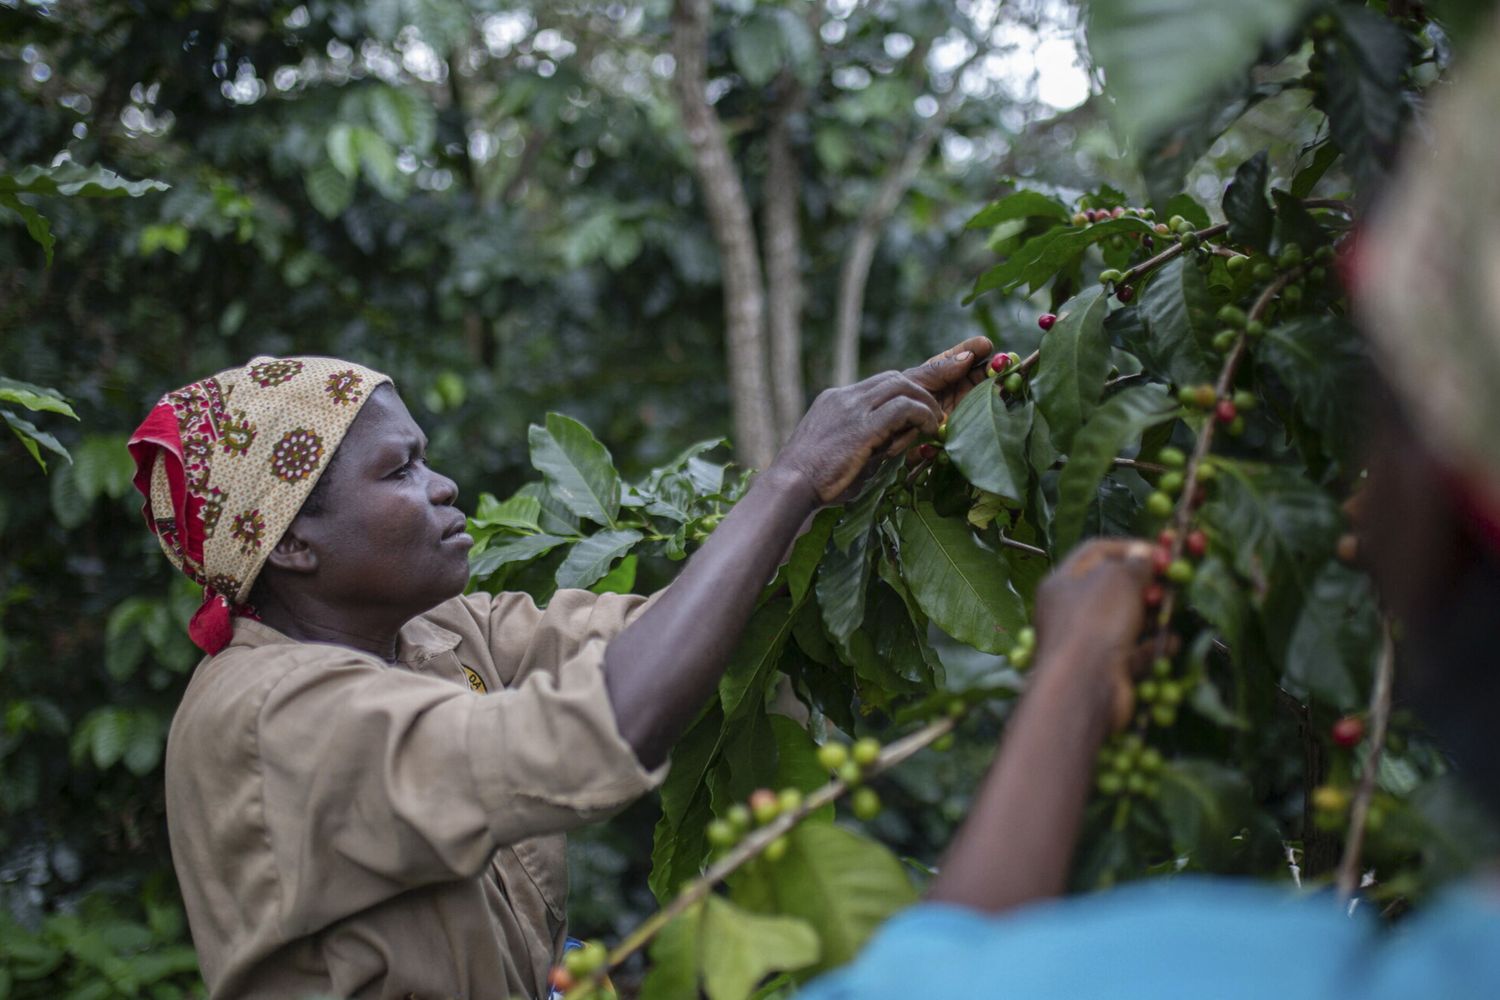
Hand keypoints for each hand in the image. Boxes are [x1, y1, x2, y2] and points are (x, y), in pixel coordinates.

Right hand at [771, 336, 992, 504]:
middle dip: (936, 371)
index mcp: (840, 400)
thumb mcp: (848, 453)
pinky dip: (921, 414)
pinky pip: (901, 408)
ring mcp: (852, 408)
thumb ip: (872, 442)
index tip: (952, 361)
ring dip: (928, 399)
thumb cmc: (818, 481)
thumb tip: (899, 443)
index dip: (920, 374)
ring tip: (940, 419)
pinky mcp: (860, 426)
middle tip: (969, 361)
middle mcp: (846, 396)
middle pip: (899, 375)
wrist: (790, 486)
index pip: (887, 381)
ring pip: (902, 383)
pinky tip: (930, 428)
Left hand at [1032, 539, 1155, 730]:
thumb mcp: (1117, 579)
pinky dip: (1153, 646)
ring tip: (1174, 610)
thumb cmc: (1095, 621)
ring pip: (1124, 621)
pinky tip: (1174, 641)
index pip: (1096, 551)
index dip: (1130, 547)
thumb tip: (1144, 554)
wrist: (1083, 687)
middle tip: (1171, 584)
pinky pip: (1133, 652)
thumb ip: (1135, 564)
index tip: (1163, 552)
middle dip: (1144, 583)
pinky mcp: (1104, 669)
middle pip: (1112, 587)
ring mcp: (1086, 641)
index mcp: (1062, 581)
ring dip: (1152, 615)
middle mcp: (1069, 610)